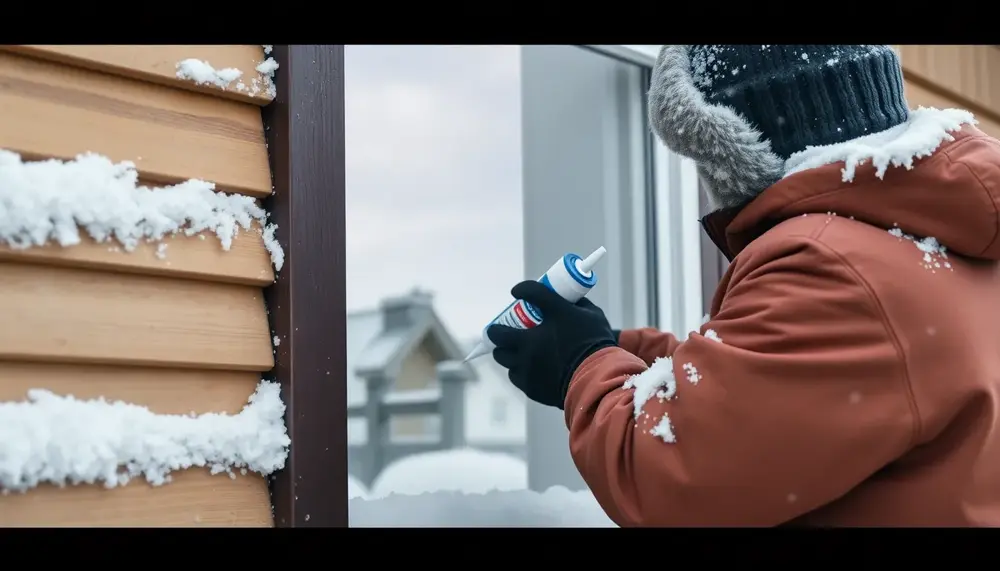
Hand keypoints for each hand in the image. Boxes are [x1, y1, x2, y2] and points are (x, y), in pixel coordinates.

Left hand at [487, 280, 616, 408]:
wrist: (598, 381)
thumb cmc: (597, 345)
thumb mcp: (592, 316)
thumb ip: (576, 304)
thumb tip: (566, 297)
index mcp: (549, 321)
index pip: (531, 294)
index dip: (522, 290)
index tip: (517, 292)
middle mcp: (531, 344)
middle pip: (499, 335)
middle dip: (497, 332)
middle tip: (502, 330)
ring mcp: (528, 367)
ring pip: (503, 358)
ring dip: (506, 352)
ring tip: (513, 351)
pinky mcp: (530, 387)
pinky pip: (515, 376)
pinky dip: (518, 370)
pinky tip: (526, 367)